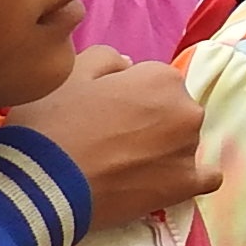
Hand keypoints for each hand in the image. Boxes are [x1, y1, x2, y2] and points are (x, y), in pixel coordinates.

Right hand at [9, 49, 219, 229]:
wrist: (41, 184)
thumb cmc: (51, 123)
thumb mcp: (70, 73)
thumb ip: (106, 58)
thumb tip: (128, 66)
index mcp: (162, 78)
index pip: (151, 81)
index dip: (124, 96)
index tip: (100, 111)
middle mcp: (186, 110)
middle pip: (171, 111)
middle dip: (147, 121)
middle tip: (108, 139)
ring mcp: (188, 150)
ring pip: (182, 143)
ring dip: (161, 149)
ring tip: (120, 165)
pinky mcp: (185, 186)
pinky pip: (204, 178)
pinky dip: (187, 178)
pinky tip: (162, 181)